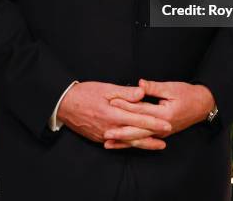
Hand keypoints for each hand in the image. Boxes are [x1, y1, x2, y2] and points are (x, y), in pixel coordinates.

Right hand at [57, 81, 171, 149]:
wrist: (64, 104)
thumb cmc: (85, 93)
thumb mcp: (105, 88)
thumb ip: (125, 92)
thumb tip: (142, 93)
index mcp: (113, 114)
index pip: (138, 119)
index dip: (154, 122)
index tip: (167, 123)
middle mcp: (109, 127)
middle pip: (135, 134)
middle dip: (153, 135)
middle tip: (168, 134)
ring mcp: (103, 134)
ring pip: (128, 141)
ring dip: (144, 143)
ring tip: (158, 144)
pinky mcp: (98, 137)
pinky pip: (117, 142)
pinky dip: (129, 144)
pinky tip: (137, 144)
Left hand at [105, 79, 214, 148]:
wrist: (202, 105)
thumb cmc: (188, 94)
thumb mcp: (171, 87)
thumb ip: (153, 87)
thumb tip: (139, 83)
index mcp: (164, 114)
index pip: (140, 110)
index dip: (125, 106)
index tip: (111, 103)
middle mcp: (162, 128)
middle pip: (137, 130)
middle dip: (120, 131)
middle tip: (104, 131)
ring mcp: (161, 134)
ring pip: (139, 139)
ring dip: (123, 141)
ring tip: (108, 142)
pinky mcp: (160, 135)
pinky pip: (144, 140)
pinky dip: (132, 143)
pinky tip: (121, 144)